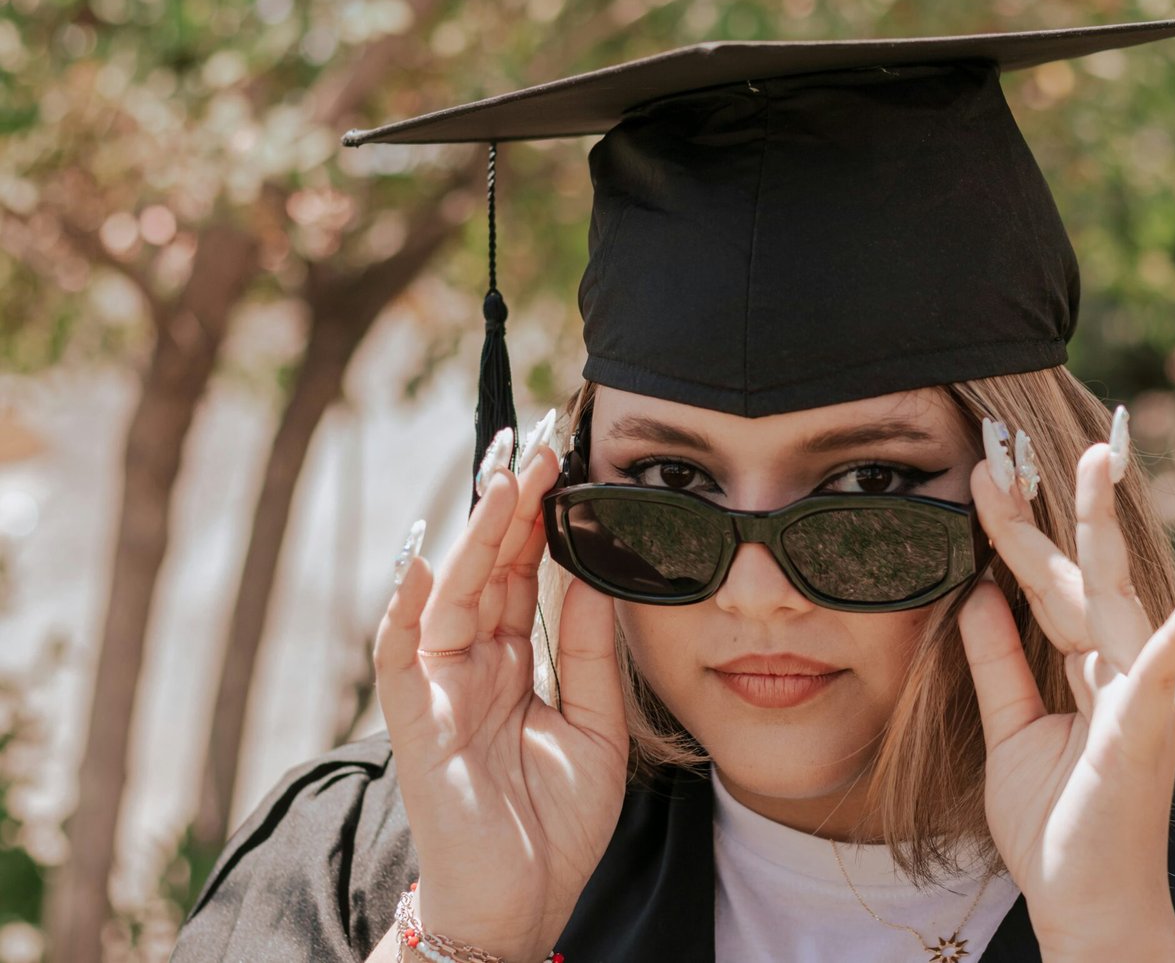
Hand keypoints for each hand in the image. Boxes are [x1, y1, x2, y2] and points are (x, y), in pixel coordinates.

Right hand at [375, 431, 628, 962]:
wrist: (522, 906)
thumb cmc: (555, 825)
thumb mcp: (596, 724)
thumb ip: (593, 651)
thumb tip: (598, 570)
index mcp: (515, 662)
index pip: (526, 574)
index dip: (542, 520)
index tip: (568, 463)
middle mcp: (474, 664)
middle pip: (490, 570)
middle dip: (511, 508)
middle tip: (538, 446)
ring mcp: (441, 689)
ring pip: (454, 595)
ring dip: (478, 538)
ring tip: (504, 481)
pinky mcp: (417, 724)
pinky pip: (400, 656)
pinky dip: (405, 608)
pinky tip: (424, 559)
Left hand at [958, 415, 1174, 960]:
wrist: (1085, 904)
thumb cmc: (1057, 825)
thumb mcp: (1011, 730)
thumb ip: (998, 662)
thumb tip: (976, 594)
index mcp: (1086, 666)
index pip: (1046, 583)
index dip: (1014, 531)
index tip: (984, 476)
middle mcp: (1118, 667)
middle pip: (1083, 569)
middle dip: (1061, 503)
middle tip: (1027, 439)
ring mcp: (1138, 692)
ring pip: (1116, 594)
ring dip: (1105, 527)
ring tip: (1098, 462)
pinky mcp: (1147, 727)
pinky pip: (1165, 669)